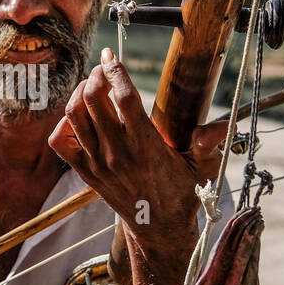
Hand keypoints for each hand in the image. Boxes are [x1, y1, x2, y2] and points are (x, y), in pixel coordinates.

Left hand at [48, 49, 227, 245]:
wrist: (158, 229)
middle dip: (95, 75)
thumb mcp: (203, 169)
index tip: (112, 55)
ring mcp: (98, 163)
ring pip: (74, 116)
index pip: (126, 98)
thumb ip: (208, 144)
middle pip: (93, 100)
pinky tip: (80, 117)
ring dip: (79, 93)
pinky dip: (64, 123)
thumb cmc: (183, 194)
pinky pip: (60, 141)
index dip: (116, 71)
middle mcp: (118, 153)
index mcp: (147, 147)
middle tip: (103, 68)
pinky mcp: (85, 173)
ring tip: (92, 86)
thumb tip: (222, 125)